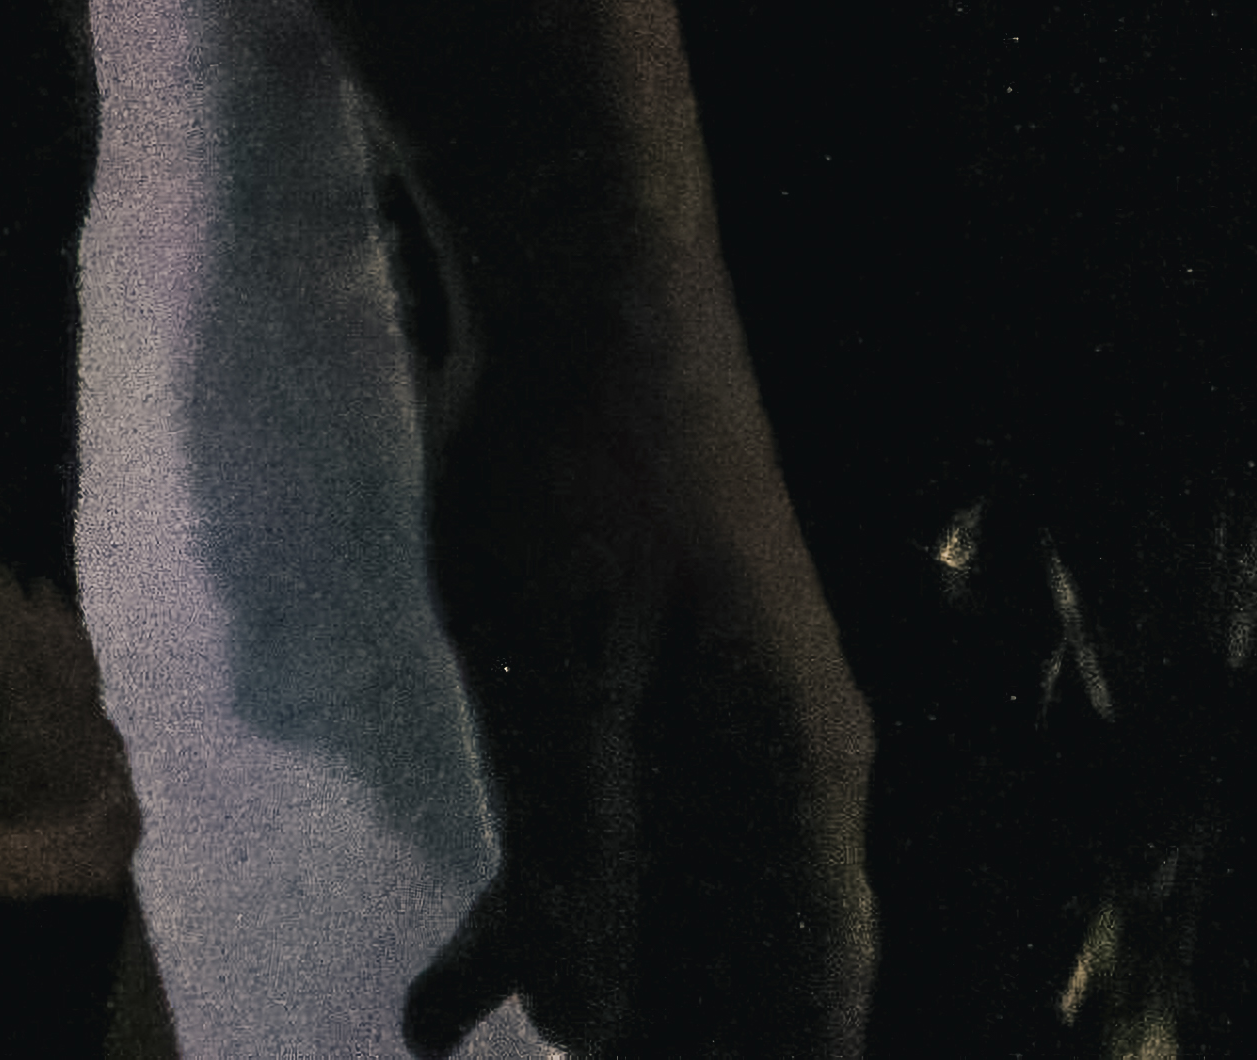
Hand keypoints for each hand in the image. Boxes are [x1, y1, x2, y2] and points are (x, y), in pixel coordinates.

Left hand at [395, 283, 873, 1059]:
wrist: (577, 276)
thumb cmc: (572, 470)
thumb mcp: (554, 680)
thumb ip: (576, 860)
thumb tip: (591, 1033)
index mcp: (795, 776)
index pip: (818, 993)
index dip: (756, 1058)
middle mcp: (781, 763)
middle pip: (743, 967)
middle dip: (653, 1029)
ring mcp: (719, 716)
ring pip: (662, 906)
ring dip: (572, 989)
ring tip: (438, 1036)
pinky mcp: (648, 671)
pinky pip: (608, 831)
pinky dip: (536, 909)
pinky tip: (439, 993)